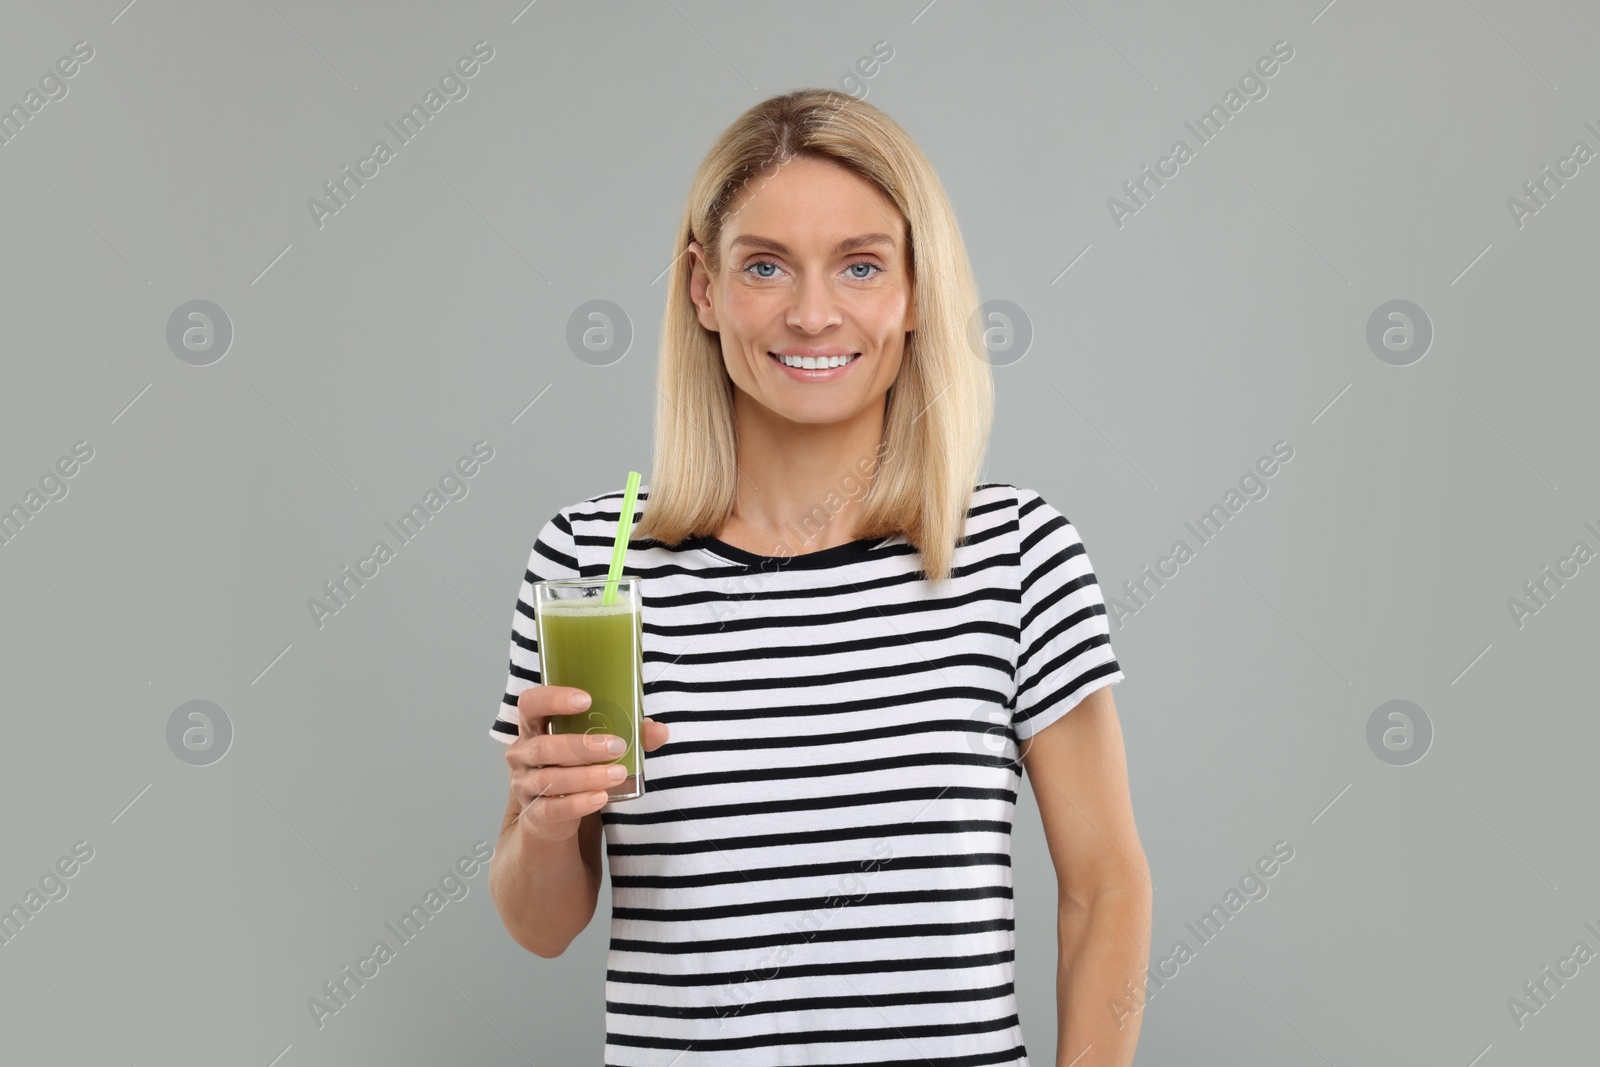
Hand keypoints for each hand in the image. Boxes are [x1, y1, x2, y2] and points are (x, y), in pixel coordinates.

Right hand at [504, 685, 668, 839]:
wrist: (554, 814)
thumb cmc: (574, 765)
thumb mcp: (596, 745)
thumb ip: (628, 734)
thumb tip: (660, 731)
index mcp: (534, 726)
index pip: (530, 704)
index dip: (553, 699)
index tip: (586, 700)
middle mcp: (522, 753)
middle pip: (543, 746)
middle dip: (582, 746)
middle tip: (617, 745)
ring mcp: (525, 785)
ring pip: (550, 779)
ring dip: (586, 776)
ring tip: (618, 773)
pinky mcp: (534, 813)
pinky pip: (552, 808)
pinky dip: (578, 803)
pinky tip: (601, 797)